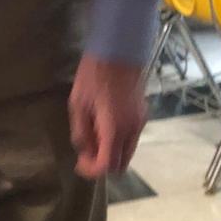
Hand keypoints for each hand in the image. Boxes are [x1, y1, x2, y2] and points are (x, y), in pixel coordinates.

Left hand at [68, 55, 145, 178]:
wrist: (120, 50)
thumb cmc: (94, 74)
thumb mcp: (78, 104)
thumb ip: (81, 133)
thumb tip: (84, 153)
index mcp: (114, 128)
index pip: (106, 165)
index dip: (92, 171)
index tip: (79, 165)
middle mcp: (131, 131)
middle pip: (120, 165)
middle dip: (102, 165)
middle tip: (86, 153)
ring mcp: (140, 124)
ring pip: (127, 153)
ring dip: (110, 153)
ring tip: (94, 136)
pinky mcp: (142, 116)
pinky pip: (130, 139)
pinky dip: (117, 142)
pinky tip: (104, 126)